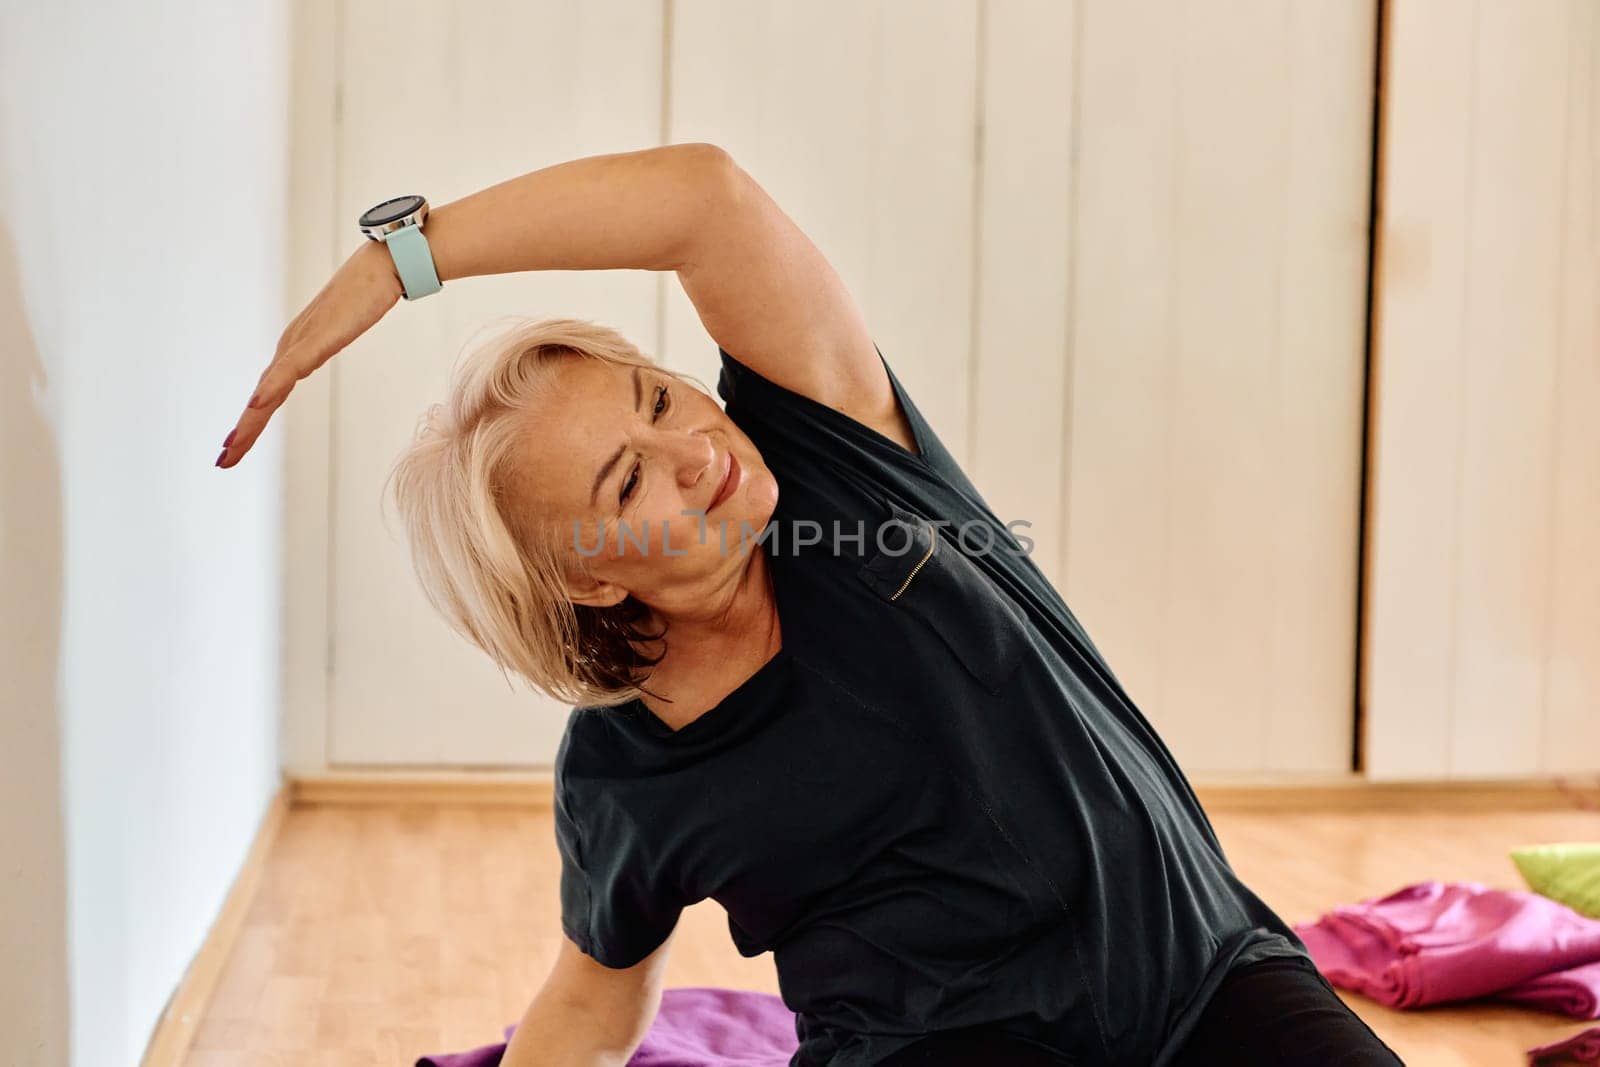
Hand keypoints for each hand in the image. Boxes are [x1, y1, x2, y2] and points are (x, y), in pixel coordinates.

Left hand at [215, 239, 403, 467]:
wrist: (383, 265)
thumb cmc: (367, 293)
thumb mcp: (342, 328)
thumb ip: (326, 342)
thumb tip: (318, 351)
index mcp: (297, 350)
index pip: (268, 394)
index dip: (251, 423)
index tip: (234, 447)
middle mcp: (292, 347)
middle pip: (261, 399)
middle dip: (242, 433)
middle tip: (222, 462)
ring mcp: (302, 343)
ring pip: (268, 390)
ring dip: (248, 421)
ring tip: (230, 448)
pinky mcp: (319, 338)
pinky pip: (290, 370)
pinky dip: (270, 390)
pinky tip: (257, 406)